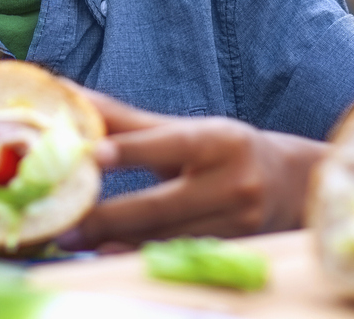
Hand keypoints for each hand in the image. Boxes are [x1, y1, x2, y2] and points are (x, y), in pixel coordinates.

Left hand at [57, 91, 324, 249]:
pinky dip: (143, 257)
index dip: (131, 150)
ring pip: (168, 238)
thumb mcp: (184, 130)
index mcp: (216, 139)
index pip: (167, 143)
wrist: (289, 183)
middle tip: (64, 225)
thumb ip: (126, 122)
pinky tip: (111, 255)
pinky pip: (181, 257)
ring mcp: (238, 222)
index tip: (93, 154)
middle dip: (108, 218)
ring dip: (118, 243)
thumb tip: (71, 96)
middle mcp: (232, 180)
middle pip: (161, 205)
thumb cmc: (222, 150)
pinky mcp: (237, 251)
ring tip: (76, 241)